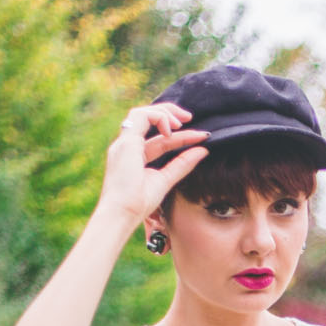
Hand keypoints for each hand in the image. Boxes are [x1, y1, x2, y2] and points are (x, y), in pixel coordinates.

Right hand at [97, 102, 207, 226]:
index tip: (201, 137)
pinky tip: (172, 130)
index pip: (160, 140)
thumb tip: (203, 151)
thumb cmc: (139, 203)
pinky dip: (159, 118)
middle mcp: (127, 146)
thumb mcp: (166, 179)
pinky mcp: (126, 142)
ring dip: (165, 112)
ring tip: (184, 121)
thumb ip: (183, 164)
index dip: (180, 136)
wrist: (123, 212)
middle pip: (148, 120)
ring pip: (143, 114)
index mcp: (134, 156)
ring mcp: (124, 143)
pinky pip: (142, 116)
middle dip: (169, 114)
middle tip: (190, 117)